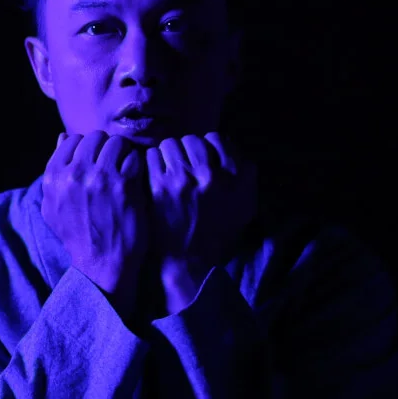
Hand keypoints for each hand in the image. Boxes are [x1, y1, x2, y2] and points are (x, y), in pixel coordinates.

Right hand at [41, 131, 147, 314]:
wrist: (102, 263)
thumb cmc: (77, 236)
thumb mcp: (52, 207)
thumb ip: (55, 171)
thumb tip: (62, 138)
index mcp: (54, 177)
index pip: (72, 139)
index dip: (86, 146)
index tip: (95, 159)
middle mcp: (75, 173)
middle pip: (95, 137)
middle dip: (105, 147)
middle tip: (113, 163)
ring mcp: (101, 177)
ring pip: (117, 143)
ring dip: (123, 153)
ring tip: (126, 169)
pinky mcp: (125, 184)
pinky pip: (134, 156)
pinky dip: (137, 164)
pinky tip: (136, 178)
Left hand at [145, 133, 257, 304]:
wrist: (188, 259)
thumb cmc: (217, 233)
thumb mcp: (245, 206)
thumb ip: (246, 177)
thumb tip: (236, 152)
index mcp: (234, 177)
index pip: (216, 139)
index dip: (206, 145)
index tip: (200, 157)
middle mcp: (210, 175)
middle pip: (192, 139)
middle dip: (185, 150)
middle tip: (181, 165)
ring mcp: (183, 179)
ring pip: (170, 144)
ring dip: (167, 154)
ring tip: (167, 170)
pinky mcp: (158, 186)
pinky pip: (152, 155)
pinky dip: (151, 163)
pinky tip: (154, 175)